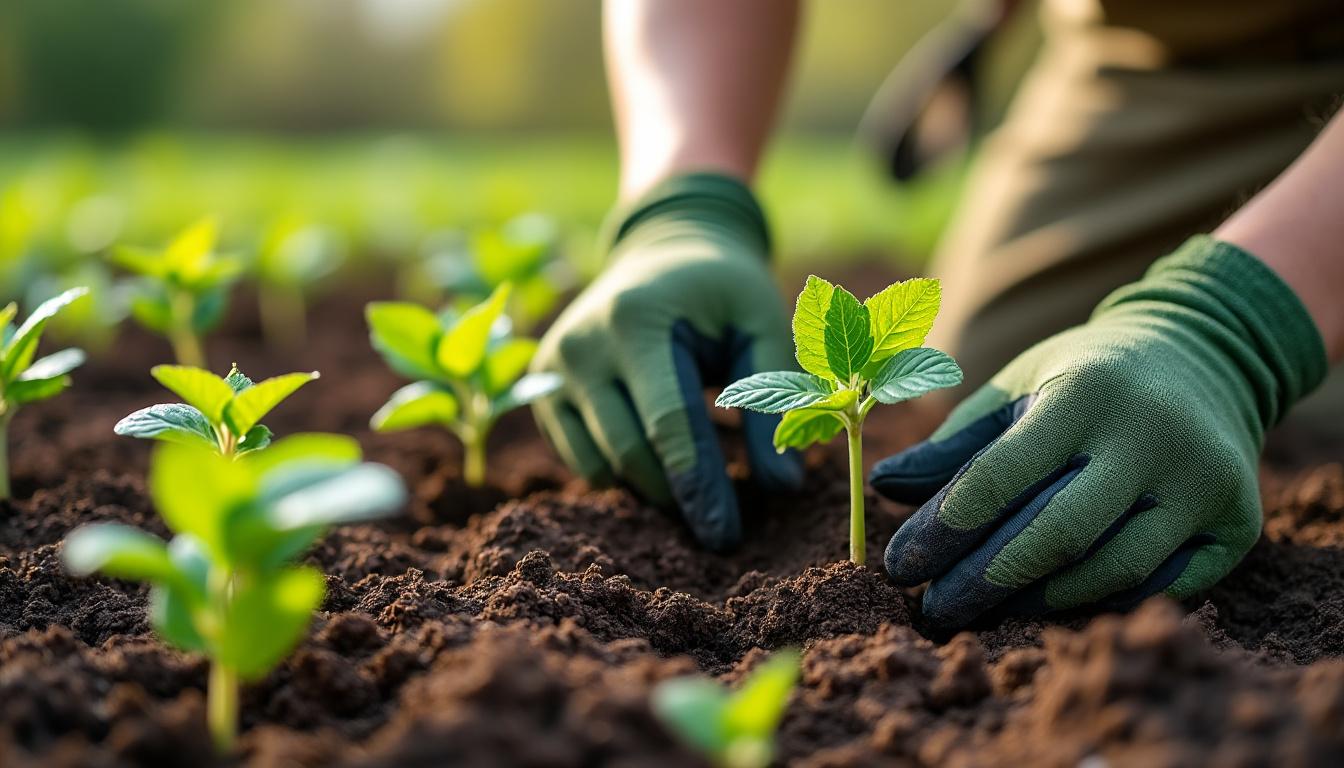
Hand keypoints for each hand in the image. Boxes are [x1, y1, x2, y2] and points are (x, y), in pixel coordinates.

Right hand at [532, 173, 800, 549]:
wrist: (662, 250)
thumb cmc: (721, 290)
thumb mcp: (760, 324)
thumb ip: (773, 400)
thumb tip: (784, 488)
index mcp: (635, 320)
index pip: (668, 423)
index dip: (699, 486)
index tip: (725, 536)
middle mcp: (580, 345)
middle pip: (630, 453)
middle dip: (678, 498)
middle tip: (721, 527)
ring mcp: (552, 369)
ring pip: (599, 465)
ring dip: (650, 487)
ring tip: (693, 477)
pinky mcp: (541, 389)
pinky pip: (579, 460)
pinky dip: (620, 472)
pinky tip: (656, 455)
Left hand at [871, 237, 1327, 629]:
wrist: (1203, 356)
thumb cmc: (1083, 379)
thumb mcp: (1017, 388)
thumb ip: (954, 442)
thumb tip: (882, 486)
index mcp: (1086, 391)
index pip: (1002, 475)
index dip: (944, 528)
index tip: (899, 566)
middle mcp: (1152, 436)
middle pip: (1057, 533)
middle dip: (983, 581)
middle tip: (931, 612)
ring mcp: (1204, 482)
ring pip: (1111, 569)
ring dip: (1037, 602)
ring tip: (982, 613)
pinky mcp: (1237, 523)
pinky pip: (1162, 586)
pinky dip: (1099, 603)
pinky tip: (1048, 608)